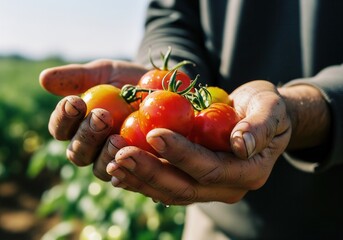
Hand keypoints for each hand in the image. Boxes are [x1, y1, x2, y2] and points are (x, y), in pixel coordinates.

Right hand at [40, 59, 146, 180]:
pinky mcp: (137, 169)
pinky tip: (134, 161)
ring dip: (106, 154)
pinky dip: (129, 171)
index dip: (63, 118)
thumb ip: (78, 78)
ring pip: (100, 168)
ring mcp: (114, 161)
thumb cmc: (127, 81)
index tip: (75, 101)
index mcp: (77, 128)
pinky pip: (129, 176)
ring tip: (118, 139)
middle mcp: (92, 149)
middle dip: (87, 135)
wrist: (162, 90)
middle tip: (101, 116)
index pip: (60, 129)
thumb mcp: (105, 74)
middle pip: (78, 152)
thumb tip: (43, 79)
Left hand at [105, 80, 291, 204]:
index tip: (153, 134)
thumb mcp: (271, 108)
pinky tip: (120, 171)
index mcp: (248, 171)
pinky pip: (167, 186)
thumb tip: (241, 145)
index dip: (180, 153)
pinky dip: (142, 180)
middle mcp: (228, 186)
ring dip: (140, 179)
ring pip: (171, 191)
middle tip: (119, 154)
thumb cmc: (267, 108)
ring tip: (112, 164)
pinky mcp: (196, 181)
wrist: (261, 117)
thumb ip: (260, 126)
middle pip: (184, 186)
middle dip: (150, 171)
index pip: (209, 167)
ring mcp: (210, 188)